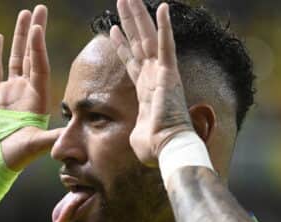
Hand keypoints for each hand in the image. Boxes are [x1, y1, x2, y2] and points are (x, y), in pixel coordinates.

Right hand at [0, 5, 61, 169]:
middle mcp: (26, 91)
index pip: (39, 66)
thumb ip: (51, 136)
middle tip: (40, 9)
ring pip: (15, 57)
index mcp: (37, 99)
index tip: (38, 28)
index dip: (38, 47)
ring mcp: (9, 91)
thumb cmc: (15, 157)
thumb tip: (72, 132)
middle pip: (31, 55)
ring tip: (24, 14)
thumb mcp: (37, 145)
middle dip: (35, 32)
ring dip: (19, 36)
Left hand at [111, 0, 192, 166]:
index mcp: (146, 90)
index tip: (112, 29)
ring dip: (138, 16)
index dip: (122, 44)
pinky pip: (166, 44)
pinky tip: (161, 6)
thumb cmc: (154, 148)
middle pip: (138, 43)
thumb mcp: (136, 135)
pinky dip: (165, 26)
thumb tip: (134, 137)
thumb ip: (134, 128)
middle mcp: (154, 77)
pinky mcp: (169, 73)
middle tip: (121, 1)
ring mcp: (162, 73)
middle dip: (129, 21)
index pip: (132, 61)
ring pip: (148, 37)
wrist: (168, 148)